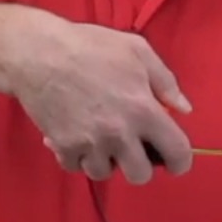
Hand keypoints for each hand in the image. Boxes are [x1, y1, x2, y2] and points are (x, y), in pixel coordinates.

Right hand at [5, 17, 193, 181]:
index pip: (176, 151)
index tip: (174, 161)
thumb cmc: (90, 46)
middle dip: (139, 164)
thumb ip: (165, 82)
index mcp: (144, 110)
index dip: (180, 162)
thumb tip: (184, 109)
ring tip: (100, 138)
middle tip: (131, 147)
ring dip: (106, 160)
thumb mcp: (137, 51)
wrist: (37, 53)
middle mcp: (119, 133)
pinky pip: (76, 167)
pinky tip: (76, 136)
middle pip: (140, 175)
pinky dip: (78, 157)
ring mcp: (89, 143)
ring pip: (105, 174)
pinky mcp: (63, 146)